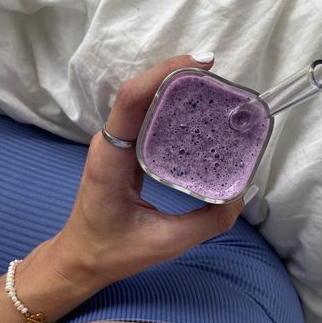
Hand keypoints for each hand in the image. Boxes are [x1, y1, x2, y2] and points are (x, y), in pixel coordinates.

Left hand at [53, 55, 243, 287]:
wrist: (80, 257)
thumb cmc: (113, 251)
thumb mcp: (165, 243)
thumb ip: (207, 223)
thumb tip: (241, 195)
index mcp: (112, 160)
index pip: (132, 101)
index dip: (164, 74)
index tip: (203, 65)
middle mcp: (111, 143)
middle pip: (141, 92)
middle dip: (178, 76)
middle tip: (217, 79)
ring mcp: (117, 143)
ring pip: (144, 100)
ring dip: (175, 88)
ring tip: (213, 90)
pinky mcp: (126, 149)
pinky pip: (148, 117)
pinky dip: (172, 106)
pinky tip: (197, 111)